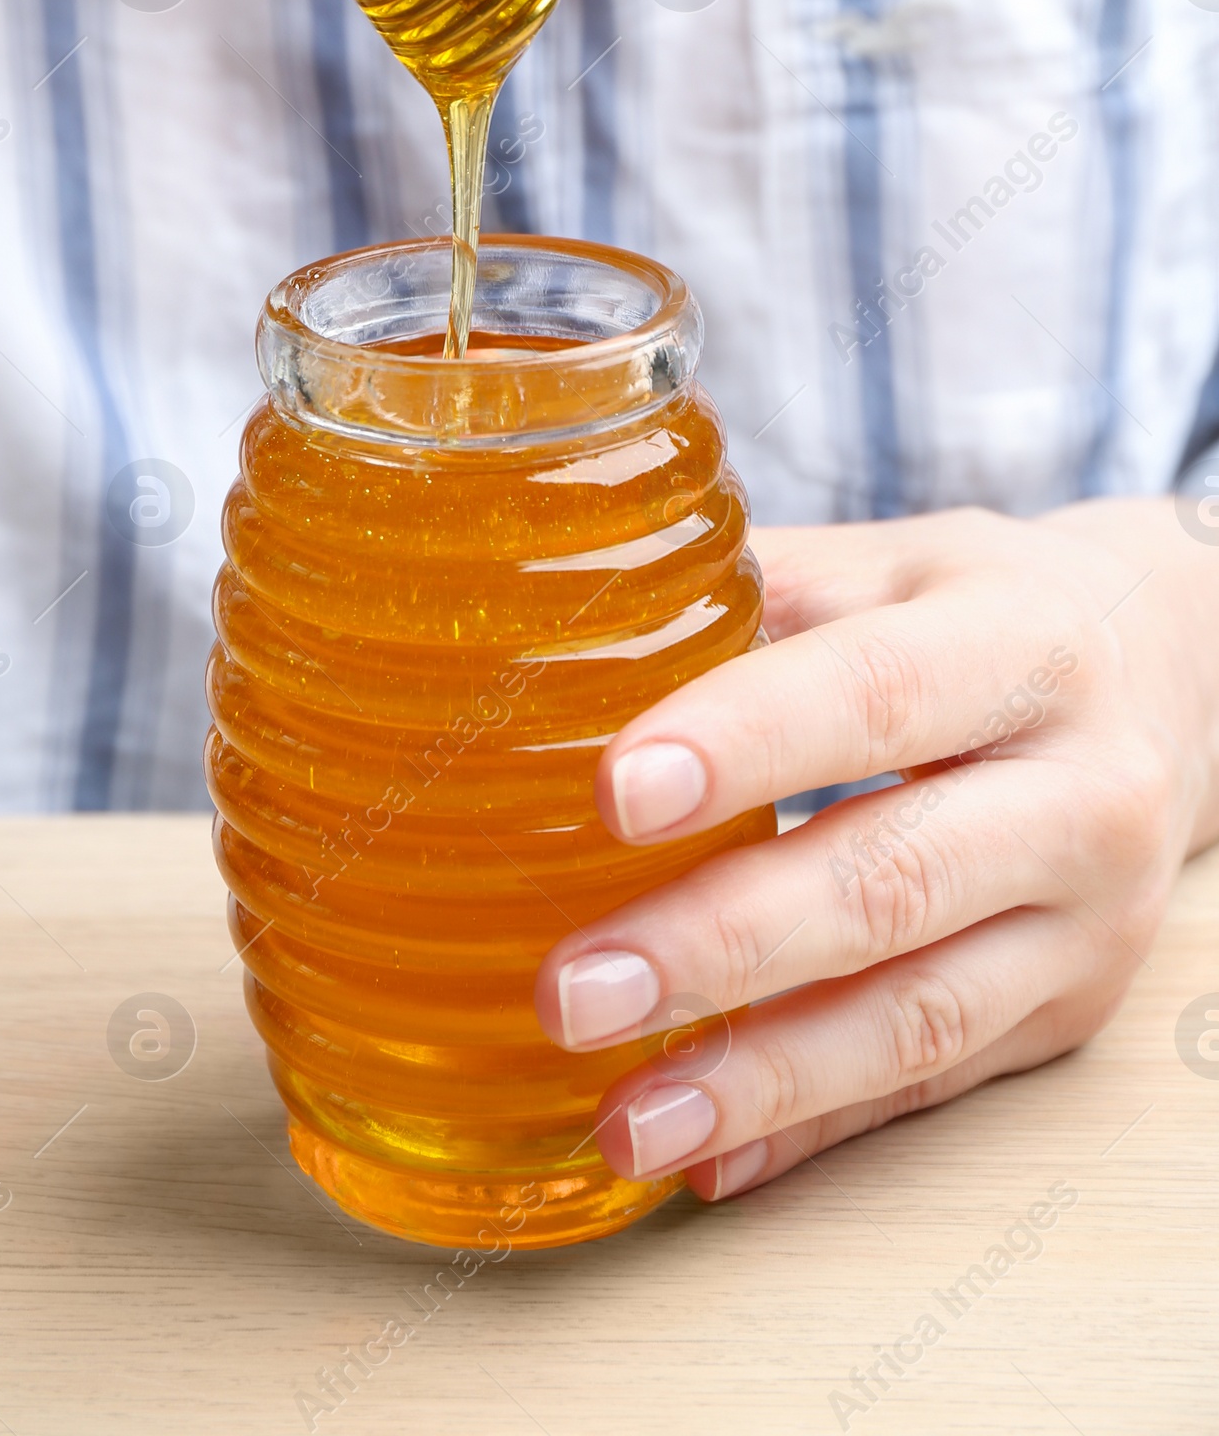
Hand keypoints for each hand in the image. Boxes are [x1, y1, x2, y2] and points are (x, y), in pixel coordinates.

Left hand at [535, 500, 1218, 1202]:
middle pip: (891, 879)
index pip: (874, 694)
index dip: (745, 744)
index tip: (615, 795)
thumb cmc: (980, 611)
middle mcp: (1078, 791)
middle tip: (573, 991)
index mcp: (1021, 645)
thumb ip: (745, 592)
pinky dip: (810, 1129)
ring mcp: (1087, 923)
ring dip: (759, 1077)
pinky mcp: (1068, 1016)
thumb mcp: (889, 562)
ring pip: (917, 1016)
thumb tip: (558, 627)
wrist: (1167, 683)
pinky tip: (703, 1153)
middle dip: (721, 946)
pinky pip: (929, 1087)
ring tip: (623, 1115)